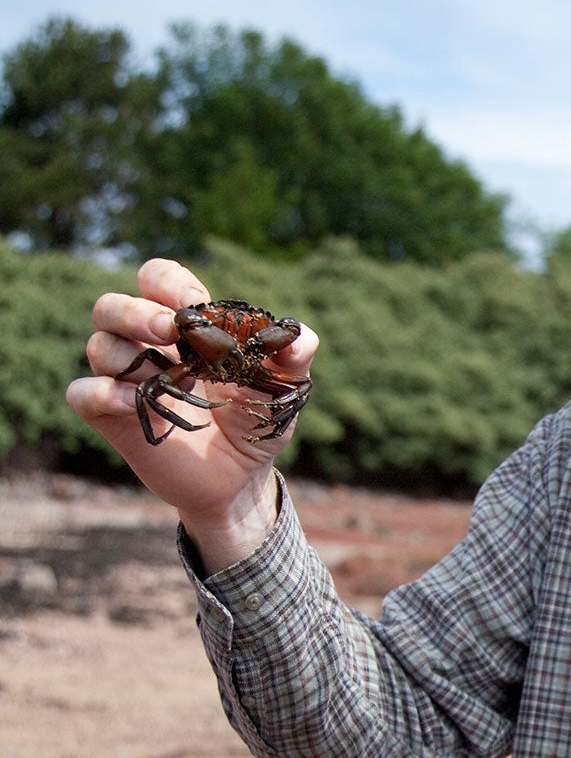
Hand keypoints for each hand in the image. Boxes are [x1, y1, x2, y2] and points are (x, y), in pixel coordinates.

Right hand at [66, 258, 317, 571]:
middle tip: (171, 330)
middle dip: (137, 311)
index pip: (155, 278)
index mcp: (184, 326)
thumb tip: (300, 336)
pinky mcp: (113, 417)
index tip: (195, 302)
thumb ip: (294, 356)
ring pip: (98, 345)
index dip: (167, 282)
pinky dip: (101, 392)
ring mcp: (126, 381)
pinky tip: (135, 402)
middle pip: (111, 306)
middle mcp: (147, 346)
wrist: (243, 479)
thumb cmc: (257, 422)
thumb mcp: (284, 389)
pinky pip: (82, 393)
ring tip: (168, 378)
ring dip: (128, 354)